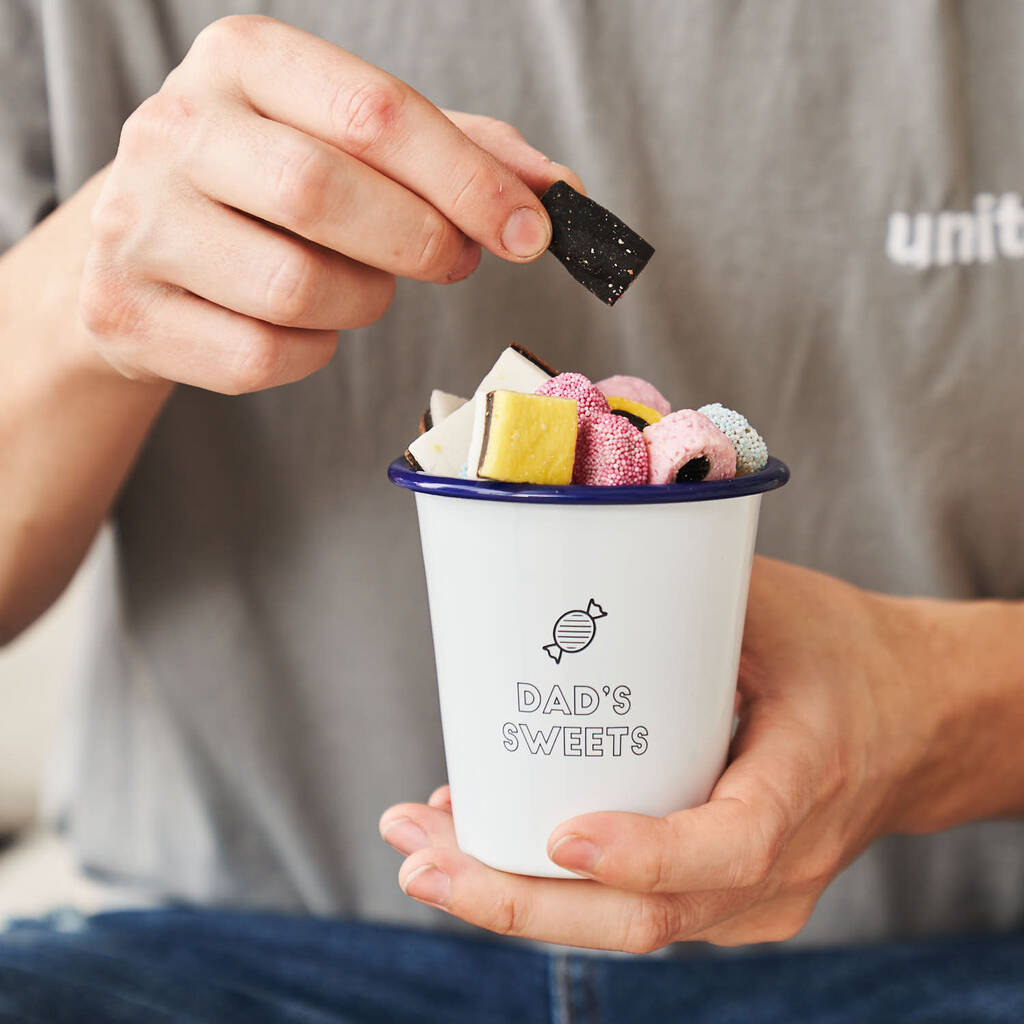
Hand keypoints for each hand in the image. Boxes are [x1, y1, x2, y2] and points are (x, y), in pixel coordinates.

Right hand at [79, 15, 580, 393]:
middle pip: (327, 195)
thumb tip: (560, 191)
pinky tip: (299, 324)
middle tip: (454, 261)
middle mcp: (175, 127)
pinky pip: (261, 357)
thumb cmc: (271, 187)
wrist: (142, 244)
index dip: (470, 180)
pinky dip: (309, 354)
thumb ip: (456, 153)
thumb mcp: (352, 140)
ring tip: (355, 283)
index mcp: (242, 59)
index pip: (376, 113)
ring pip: (297, 290)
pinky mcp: (127, 311)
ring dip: (360, 303)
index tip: (533, 232)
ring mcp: (138, 223)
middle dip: (421, 243)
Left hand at [380, 557, 974, 950]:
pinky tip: (481, 840)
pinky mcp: (723, 897)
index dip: (644, 853)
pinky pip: (630, 909)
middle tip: (421, 859)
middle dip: (519, 900)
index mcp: (806, 778)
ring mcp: (752, 896)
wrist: (912, 722)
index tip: (560, 835)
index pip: (731, 846)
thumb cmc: (841, 654)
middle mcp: (781, 863)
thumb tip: (560, 551)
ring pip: (625, 925)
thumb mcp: (775, 604)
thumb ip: (677, 590)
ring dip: (515, 897)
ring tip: (422, 846)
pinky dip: (552, 888)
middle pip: (647, 917)